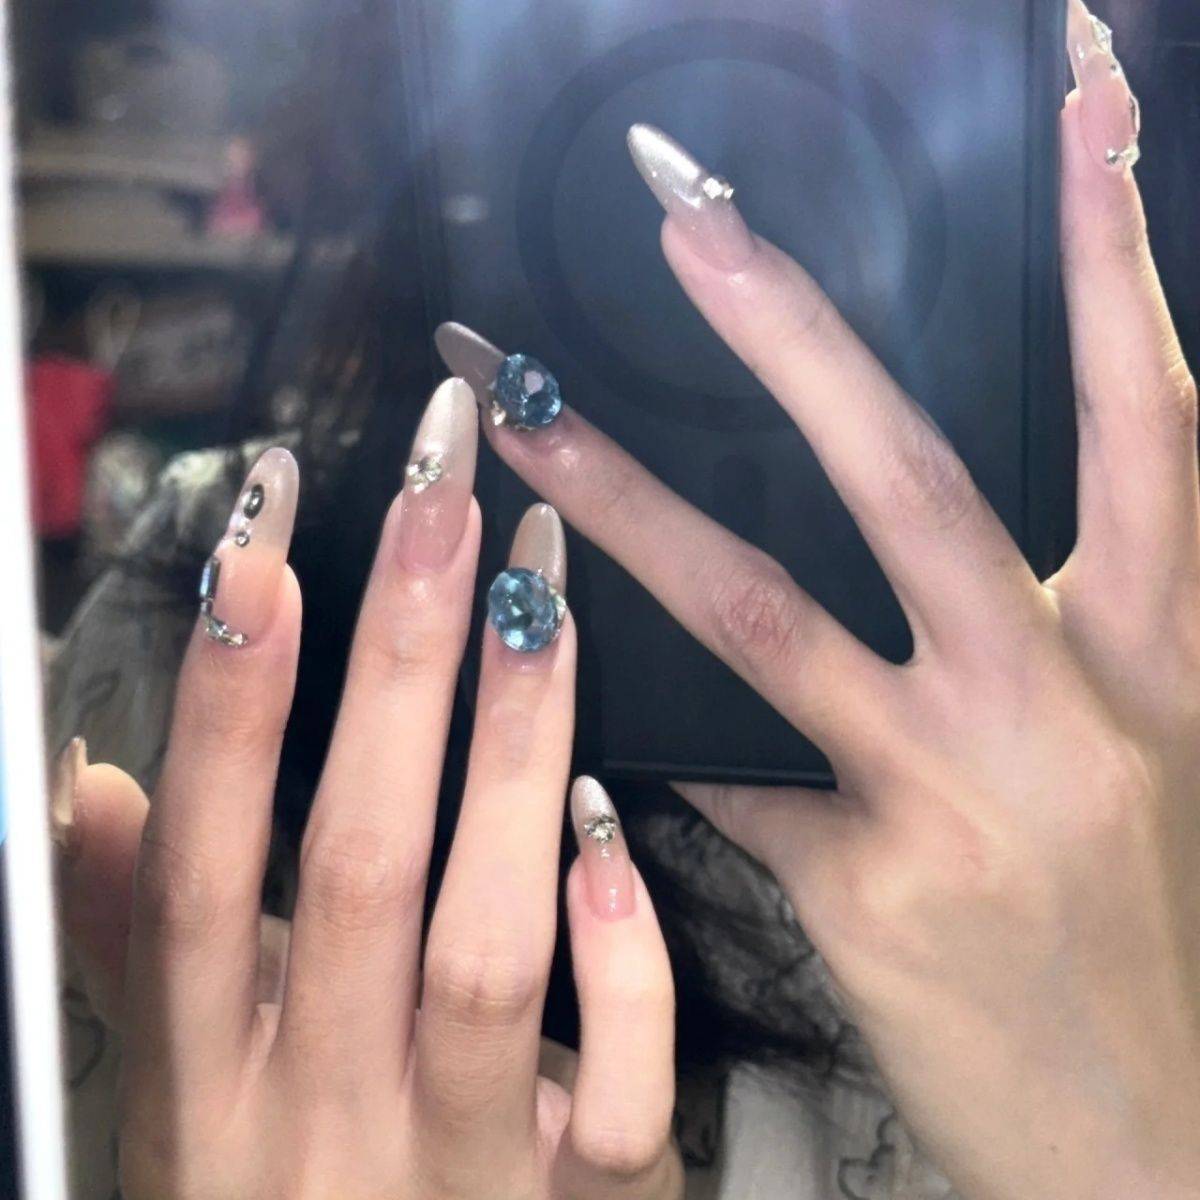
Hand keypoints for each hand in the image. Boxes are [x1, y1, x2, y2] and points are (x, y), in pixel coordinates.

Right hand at [54, 381, 681, 1199]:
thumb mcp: (188, 1094)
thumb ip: (140, 942)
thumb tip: (94, 785)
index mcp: (205, 1081)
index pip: (198, 860)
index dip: (225, 690)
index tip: (267, 528)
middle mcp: (317, 1114)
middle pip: (351, 862)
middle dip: (395, 662)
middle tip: (442, 493)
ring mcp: (455, 1166)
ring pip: (484, 943)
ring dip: (510, 752)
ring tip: (541, 592)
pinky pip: (613, 1080)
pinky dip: (615, 951)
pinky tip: (612, 823)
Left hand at [454, 6, 1199, 1197]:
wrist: (1150, 1145)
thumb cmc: (1128, 936)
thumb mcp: (1123, 764)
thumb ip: (1025, 645)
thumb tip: (867, 552)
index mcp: (1153, 652)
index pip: (1143, 411)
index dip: (1116, 248)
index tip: (1082, 97)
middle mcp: (1066, 700)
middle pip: (917, 472)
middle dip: (796, 330)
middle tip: (688, 214)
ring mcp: (961, 791)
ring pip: (762, 605)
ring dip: (623, 499)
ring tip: (524, 413)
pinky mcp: (868, 884)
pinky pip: (722, 773)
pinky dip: (647, 724)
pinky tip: (567, 689)